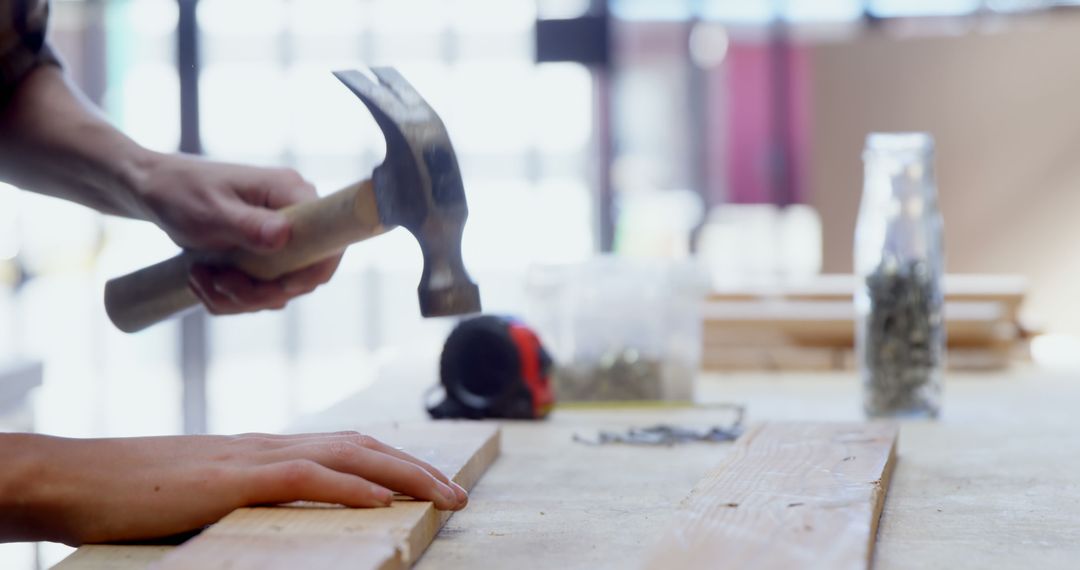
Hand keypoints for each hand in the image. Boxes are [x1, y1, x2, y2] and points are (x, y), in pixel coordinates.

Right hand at [0, 431, 467, 544]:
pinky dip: (349, 487)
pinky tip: (382, 501)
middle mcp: (271, 444)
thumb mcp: (212, 491)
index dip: (397, 461)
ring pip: (347, 456)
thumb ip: (256, 495)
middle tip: (458, 492)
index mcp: (268, 448)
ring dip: (403, 474)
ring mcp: (252, 458)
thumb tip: (297, 512)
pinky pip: (304, 478)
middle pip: (363, 447)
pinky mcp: (230, 480)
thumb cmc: (139, 490)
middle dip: (418, 467)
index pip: (349, 447)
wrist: (80, 477)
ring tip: (443, 494)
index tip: (433, 481)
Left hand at [135, 153, 341, 313]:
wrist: (152, 190)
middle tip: (218, 281)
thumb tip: (284, 237)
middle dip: (259, 292)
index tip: (277, 285)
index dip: (313, 272)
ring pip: (279, 290)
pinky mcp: (264, 255)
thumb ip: (248, 225)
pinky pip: (260, 291)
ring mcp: (280, 238)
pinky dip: (230, 297)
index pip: (330, 240)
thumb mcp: (210, 210)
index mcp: (292, 193)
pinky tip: (201, 280)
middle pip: (303, 275)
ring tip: (199, 276)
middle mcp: (294, 217)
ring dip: (237, 297)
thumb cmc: (179, 191)